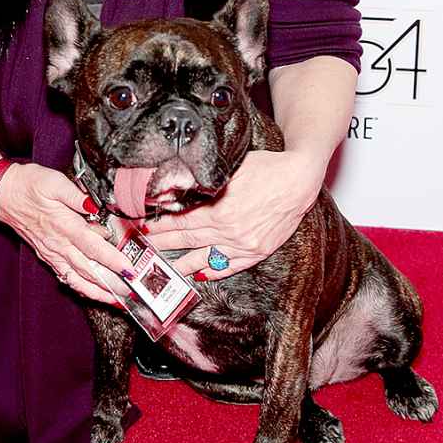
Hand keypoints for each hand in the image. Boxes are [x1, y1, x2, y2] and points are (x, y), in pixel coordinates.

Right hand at [0, 162, 133, 305]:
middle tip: (132, 290)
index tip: (130, 270)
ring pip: (77, 278)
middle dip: (112, 282)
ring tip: (115, 300)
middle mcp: (59, 244)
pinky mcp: (46, 254)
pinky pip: (64, 276)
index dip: (114, 260)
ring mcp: (51, 251)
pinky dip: (79, 287)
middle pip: (90, 269)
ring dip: (97, 291)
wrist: (2, 193)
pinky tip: (89, 291)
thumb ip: (77, 196)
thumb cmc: (29, 184)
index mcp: (65, 225)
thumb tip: (95, 206)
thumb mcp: (54, 182)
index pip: (94, 248)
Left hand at [140, 149, 326, 280]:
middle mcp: (229, 230)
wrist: (299, 180)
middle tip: (143, 248)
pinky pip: (231, 265)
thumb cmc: (265, 167)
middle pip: (187, 239)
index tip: (143, 226)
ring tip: (164, 268)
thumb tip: (175, 187)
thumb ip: (203, 180)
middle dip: (162, 243)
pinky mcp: (258, 251)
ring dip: (182, 263)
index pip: (180, 220)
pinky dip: (214, 270)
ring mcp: (244, 244)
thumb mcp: (230, 168)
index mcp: (219, 208)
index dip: (159, 224)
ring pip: (205, 256)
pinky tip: (201, 274)